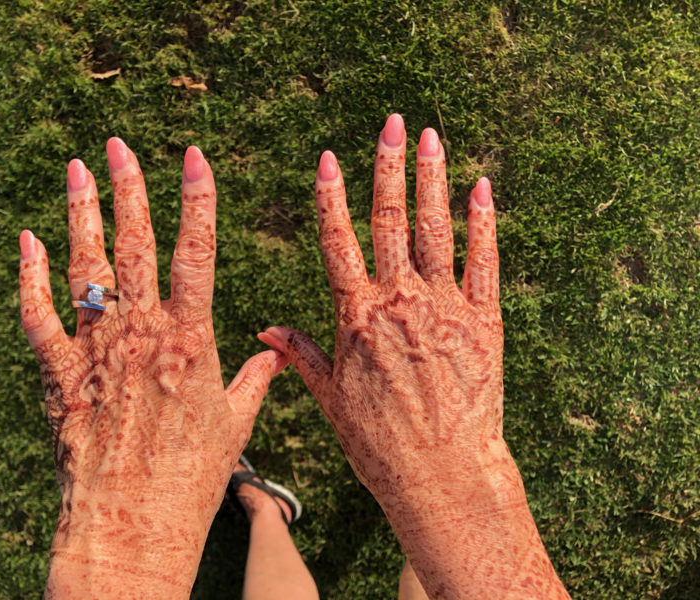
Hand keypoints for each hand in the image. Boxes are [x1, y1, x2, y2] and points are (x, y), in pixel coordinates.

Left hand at [19, 139, 282, 597]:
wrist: (133, 524)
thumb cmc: (192, 477)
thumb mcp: (233, 424)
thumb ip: (255, 380)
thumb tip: (276, 353)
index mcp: (192, 339)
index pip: (197, 252)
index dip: (196, 200)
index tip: (194, 158)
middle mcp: (143, 333)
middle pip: (135, 245)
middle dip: (129, 189)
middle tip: (120, 145)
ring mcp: (98, 349)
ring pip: (85, 266)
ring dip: (80, 213)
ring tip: (77, 170)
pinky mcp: (61, 373)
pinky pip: (38, 315)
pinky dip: (30, 276)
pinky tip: (27, 241)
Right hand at [260, 114, 568, 598]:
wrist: (443, 475)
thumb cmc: (380, 443)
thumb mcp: (330, 398)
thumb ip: (301, 353)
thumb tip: (264, 327)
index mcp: (357, 316)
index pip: (338, 241)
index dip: (332, 197)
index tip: (329, 159)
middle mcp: (399, 301)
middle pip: (390, 220)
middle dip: (389, 167)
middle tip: (392, 123)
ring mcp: (444, 308)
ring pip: (436, 230)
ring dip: (433, 180)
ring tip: (432, 137)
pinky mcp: (483, 321)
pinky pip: (484, 262)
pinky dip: (484, 224)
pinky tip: (482, 189)